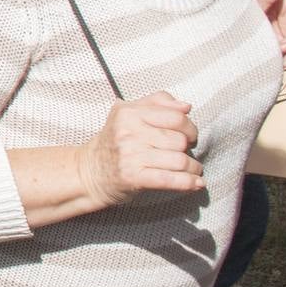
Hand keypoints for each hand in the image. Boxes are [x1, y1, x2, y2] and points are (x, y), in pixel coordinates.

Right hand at [78, 92, 202, 207]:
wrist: (89, 172)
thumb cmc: (114, 142)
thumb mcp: (127, 114)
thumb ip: (157, 103)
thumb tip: (186, 106)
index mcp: (128, 113)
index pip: (176, 117)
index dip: (189, 127)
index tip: (188, 135)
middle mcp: (128, 133)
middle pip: (179, 140)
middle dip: (189, 148)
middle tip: (184, 152)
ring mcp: (129, 156)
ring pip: (179, 160)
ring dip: (192, 167)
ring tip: (192, 169)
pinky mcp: (133, 177)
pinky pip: (170, 180)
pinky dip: (188, 183)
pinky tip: (196, 183)